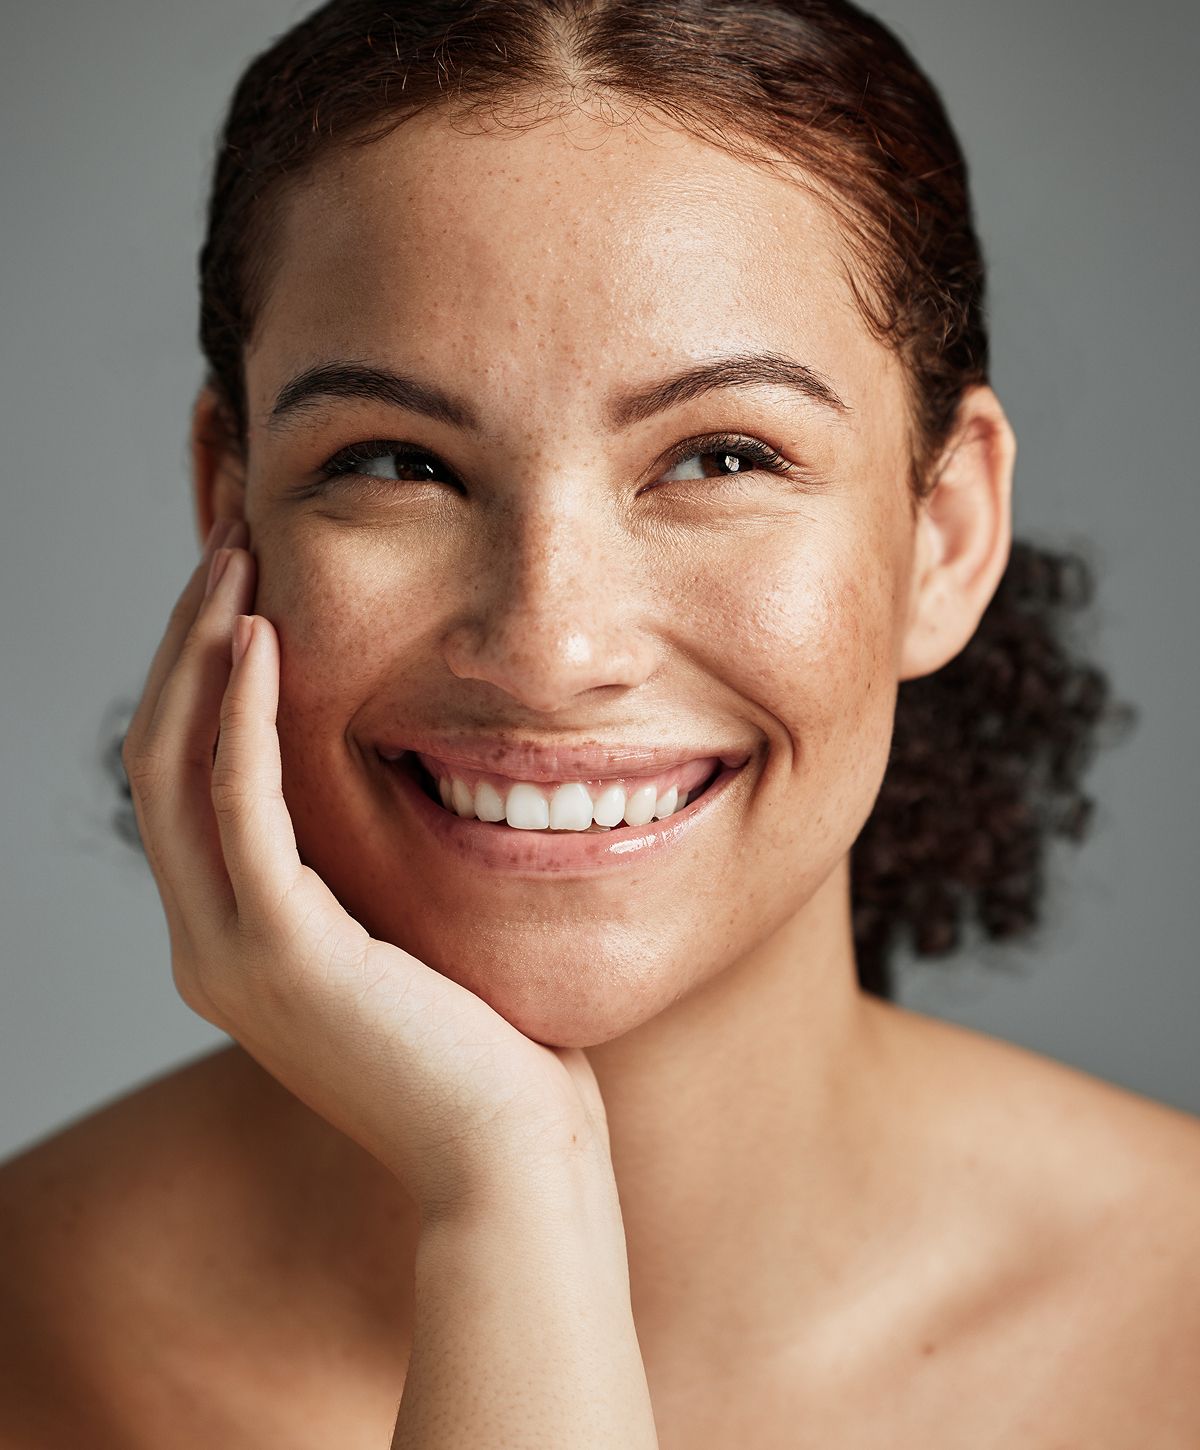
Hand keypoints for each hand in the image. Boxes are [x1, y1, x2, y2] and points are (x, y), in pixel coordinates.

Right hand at [121, 520, 614, 1217]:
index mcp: (235, 938)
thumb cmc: (483, 1043)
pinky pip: (239, 806)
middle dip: (186, 640)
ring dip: (200, 651)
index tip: (244, 586)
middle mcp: (210, 944)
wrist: (508, 1154)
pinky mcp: (283, 956)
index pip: (188, 779)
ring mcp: (232, 955)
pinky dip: (239, 714)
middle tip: (230, 541)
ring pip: (176, 767)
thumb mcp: (402, 934)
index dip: (199, 674)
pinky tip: (260, 637)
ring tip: (237, 557)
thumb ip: (362, 871)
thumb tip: (385, 783)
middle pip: (161, 756)